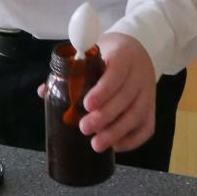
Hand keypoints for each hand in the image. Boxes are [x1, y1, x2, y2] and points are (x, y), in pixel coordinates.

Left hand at [79, 33, 156, 153]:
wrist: (137, 50)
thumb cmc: (109, 53)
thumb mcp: (92, 52)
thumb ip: (71, 70)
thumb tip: (44, 91)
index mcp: (123, 56)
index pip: (116, 73)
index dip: (103, 90)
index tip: (86, 104)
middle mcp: (139, 74)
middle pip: (126, 98)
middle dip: (105, 116)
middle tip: (84, 128)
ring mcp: (148, 92)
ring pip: (138, 115)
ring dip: (117, 132)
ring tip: (96, 144)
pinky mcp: (152, 107)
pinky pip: (147, 127)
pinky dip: (132, 140)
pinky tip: (115, 146)